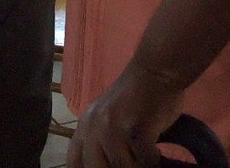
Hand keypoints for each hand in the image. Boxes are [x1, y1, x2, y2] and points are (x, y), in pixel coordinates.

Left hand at [67, 65, 182, 167]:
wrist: (155, 71)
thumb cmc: (135, 94)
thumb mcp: (106, 115)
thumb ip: (98, 138)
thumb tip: (102, 164)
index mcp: (85, 125)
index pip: (74, 161)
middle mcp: (94, 128)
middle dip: (116, 167)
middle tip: (130, 161)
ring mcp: (114, 130)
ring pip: (124, 167)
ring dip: (137, 162)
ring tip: (144, 152)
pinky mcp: (136, 131)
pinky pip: (146, 160)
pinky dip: (153, 158)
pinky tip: (155, 147)